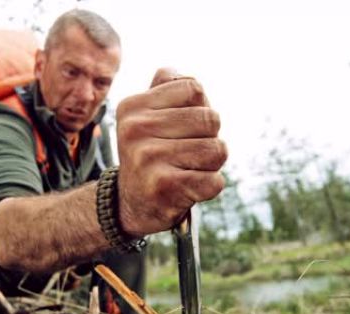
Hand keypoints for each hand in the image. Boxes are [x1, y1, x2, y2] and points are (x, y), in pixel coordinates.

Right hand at [116, 68, 226, 236]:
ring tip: (187, 170)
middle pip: (210, 118)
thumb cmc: (151, 153)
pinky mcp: (164, 187)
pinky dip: (210, 186)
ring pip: (217, 149)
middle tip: (187, 153)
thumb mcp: (147, 117)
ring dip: (211, 164)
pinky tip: (189, 189)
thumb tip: (176, 74)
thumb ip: (164, 89)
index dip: (200, 108)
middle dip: (209, 137)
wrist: (131, 204)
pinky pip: (215, 181)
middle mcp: (135, 129)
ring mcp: (147, 158)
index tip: (183, 127)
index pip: (194, 89)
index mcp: (132, 106)